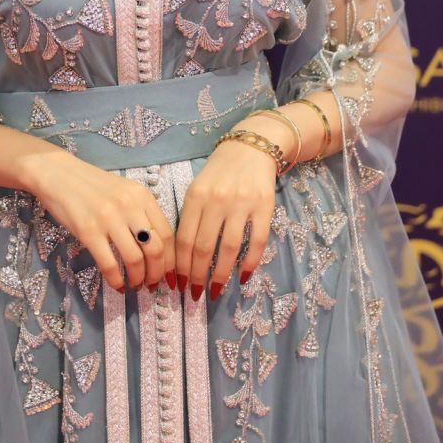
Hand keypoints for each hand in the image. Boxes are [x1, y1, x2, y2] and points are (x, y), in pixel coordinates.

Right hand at [28, 148, 175, 292]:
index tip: (168, 273)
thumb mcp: (124, 192)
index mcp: (142, 196)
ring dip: (138, 279)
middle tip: (152, 284)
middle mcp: (129, 206)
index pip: (166, 233)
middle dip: (157, 273)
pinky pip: (109, 264)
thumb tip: (156, 248)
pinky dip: (116, 280)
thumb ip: (141, 213)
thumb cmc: (92, 185)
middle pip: (155, 249)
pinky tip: (117, 285)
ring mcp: (108, 218)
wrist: (59, 174)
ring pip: (135, 259)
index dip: (171, 259)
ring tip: (135, 285)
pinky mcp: (88, 231)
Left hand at [175, 117, 286, 300]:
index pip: (184, 239)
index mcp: (195, 196)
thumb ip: (190, 218)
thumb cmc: (218, 173)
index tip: (178, 285)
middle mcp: (217, 200)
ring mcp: (242, 204)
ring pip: (229, 248)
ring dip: (221, 275)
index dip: (180, 267)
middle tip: (195, 294)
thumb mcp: (197, 188)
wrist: (251, 148)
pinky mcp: (264, 207)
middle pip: (204, 247)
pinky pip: (257, 242)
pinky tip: (242, 277)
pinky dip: (249, 263)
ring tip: (216, 290)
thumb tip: (182, 258)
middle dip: (197, 276)